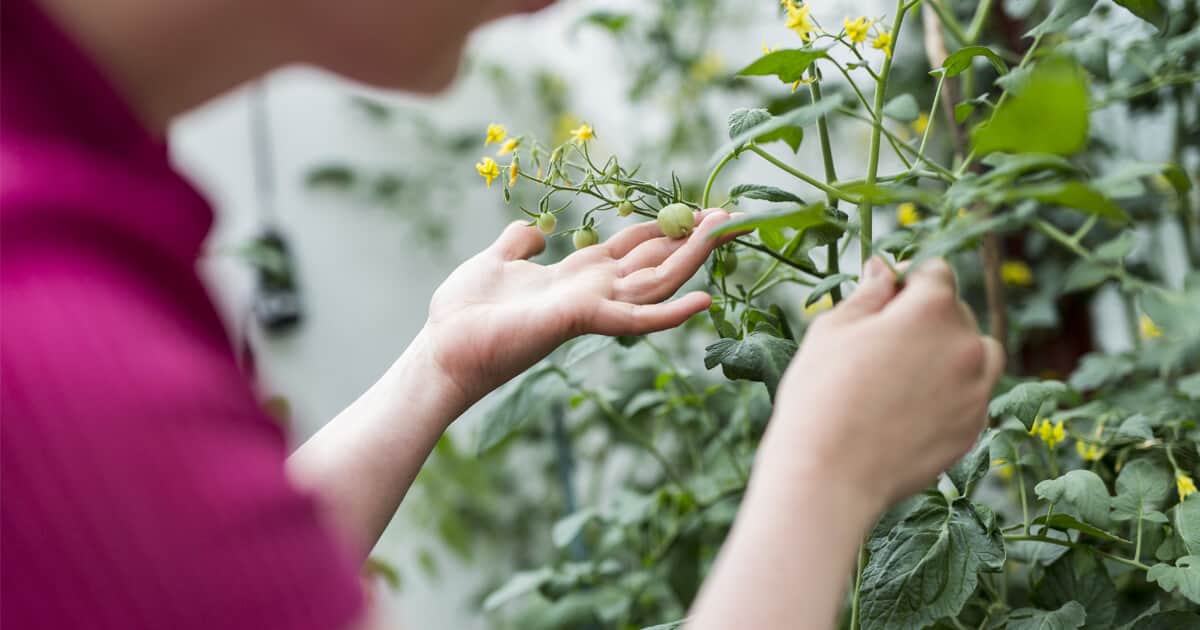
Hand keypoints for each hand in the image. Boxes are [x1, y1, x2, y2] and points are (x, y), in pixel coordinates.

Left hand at [421, 209, 736, 404]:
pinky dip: (670, 313)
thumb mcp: (496, 260)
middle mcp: (593, 291)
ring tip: (728, 230)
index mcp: (577, 275)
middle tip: (732, 213)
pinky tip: (703, 300)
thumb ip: (520, 243)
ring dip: (693, 257)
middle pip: (655, 260)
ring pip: (655, 280)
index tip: (697, 208)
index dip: (665, 227)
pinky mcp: (582, 320)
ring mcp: (591, 307)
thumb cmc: (466, 311)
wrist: (443, 347)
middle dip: (692, 237)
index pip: (633, 248)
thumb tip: (535, 230)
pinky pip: (634, 319)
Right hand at [761, 257, 1004, 511]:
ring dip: (951, 352)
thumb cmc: (821, 395)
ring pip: (977, 354)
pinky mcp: (974, 428)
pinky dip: (951, 393)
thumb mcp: (833, 329)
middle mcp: (967, 345)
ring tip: (908, 373)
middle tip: (882, 343)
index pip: (936, 271)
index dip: (907, 280)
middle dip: (926, 317)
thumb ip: (869, 294)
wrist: (829, 475)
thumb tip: (885, 270)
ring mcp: (977, 390)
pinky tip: (910, 408)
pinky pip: (971, 396)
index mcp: (932, 309)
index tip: (883, 299)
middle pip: (957, 312)